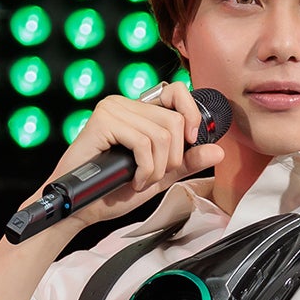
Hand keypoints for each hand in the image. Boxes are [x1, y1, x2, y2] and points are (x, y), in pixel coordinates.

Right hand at [47, 81, 224, 227]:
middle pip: (174, 121)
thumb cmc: (112, 190)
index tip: (191, 142)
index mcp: (139, 110)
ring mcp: (113, 109)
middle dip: (172, 158)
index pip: (177, 92)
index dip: (191, 115)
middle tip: (154, 176)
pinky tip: (131, 180)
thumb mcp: (159, 176)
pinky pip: (143, 143)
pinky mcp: (103, 121)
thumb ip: (186, 162)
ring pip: (162, 135)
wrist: (82, 207)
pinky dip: (144, 169)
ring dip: (157, 168)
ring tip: (140, 180)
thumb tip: (218, 149)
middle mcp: (126, 103)